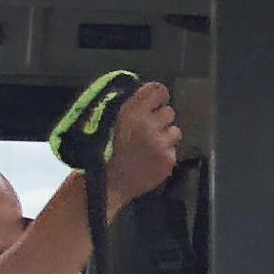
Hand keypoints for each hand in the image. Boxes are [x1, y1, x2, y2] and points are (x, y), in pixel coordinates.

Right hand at [101, 82, 182, 211]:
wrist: (105, 183)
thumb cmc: (99, 152)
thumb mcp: (103, 121)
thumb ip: (126, 106)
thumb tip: (142, 95)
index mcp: (130, 112)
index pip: (158, 90)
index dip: (157, 97)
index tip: (153, 102)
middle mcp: (148, 125)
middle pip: (169, 111)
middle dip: (159, 118)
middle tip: (145, 128)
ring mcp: (161, 144)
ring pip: (174, 130)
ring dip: (164, 136)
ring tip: (146, 145)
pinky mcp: (168, 159)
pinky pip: (173, 149)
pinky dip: (163, 153)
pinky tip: (148, 158)